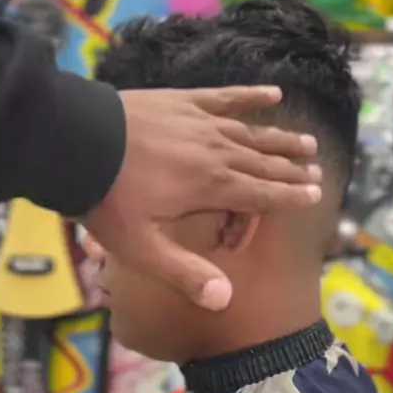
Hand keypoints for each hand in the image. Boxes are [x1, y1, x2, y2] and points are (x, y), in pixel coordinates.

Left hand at [84, 85, 320, 311]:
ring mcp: (201, 122)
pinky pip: (225, 97)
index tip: (316, 195)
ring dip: (280, 138)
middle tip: (317, 171)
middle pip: (264, 162)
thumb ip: (184, 272)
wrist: (75, 142)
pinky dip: (250, 95)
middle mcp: (216, 152)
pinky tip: (273, 92)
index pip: (264, 194)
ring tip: (307, 141)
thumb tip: (225, 300)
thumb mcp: (141, 247)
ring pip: (252, 132)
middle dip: (292, 169)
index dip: (291, 197)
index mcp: (212, 186)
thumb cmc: (107, 199)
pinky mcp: (183, 101)